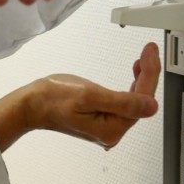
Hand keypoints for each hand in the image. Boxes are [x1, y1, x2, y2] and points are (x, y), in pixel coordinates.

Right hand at [0, 43, 160, 151]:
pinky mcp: (102, 120)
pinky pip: (124, 103)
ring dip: (141, 79)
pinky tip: (133, 75)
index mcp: (112, 129)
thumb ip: (123, 102)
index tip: (151, 52)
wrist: (32, 104)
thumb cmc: (53, 98)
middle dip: (148, 75)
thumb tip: (151, 107)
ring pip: (135, 101)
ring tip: (144, 59)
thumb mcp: (89, 96)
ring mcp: (107, 127)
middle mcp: (112, 133)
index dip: (150, 73)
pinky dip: (131, 87)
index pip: (142, 100)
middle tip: (149, 51)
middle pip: (141, 101)